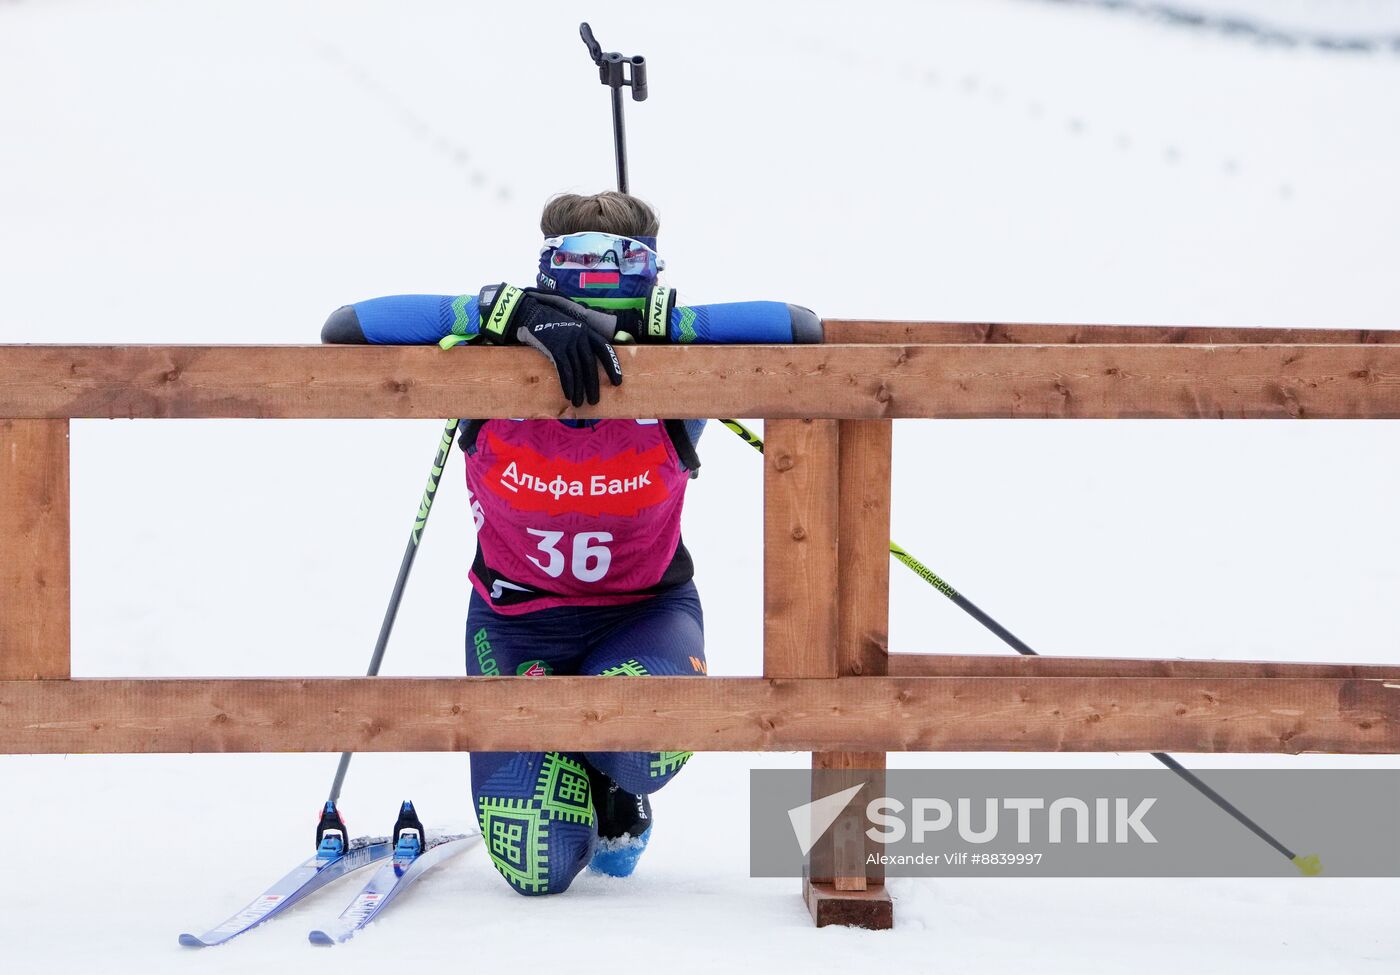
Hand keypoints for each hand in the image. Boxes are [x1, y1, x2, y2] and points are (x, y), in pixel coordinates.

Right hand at [478, 285, 622, 405]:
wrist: (531, 313)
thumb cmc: (552, 325)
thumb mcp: (572, 329)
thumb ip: (581, 343)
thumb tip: (588, 367)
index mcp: (587, 331)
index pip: (605, 349)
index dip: (613, 366)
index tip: (617, 382)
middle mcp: (580, 335)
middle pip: (590, 364)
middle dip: (593, 385)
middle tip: (594, 401)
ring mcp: (568, 341)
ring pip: (577, 370)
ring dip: (578, 389)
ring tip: (579, 402)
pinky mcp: (555, 347)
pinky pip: (565, 370)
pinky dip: (567, 384)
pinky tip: (568, 395)